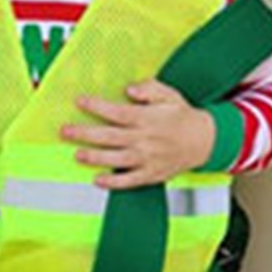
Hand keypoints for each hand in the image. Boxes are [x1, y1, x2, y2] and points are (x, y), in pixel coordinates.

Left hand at [64, 80, 215, 188]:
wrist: (205, 141)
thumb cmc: (182, 117)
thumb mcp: (169, 95)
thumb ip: (149, 88)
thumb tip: (130, 89)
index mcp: (147, 118)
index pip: (117, 112)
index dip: (97, 106)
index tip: (79, 101)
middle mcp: (144, 139)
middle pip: (110, 136)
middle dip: (85, 133)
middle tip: (65, 131)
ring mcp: (147, 158)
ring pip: (116, 159)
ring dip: (95, 157)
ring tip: (77, 154)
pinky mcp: (151, 174)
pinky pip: (130, 181)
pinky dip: (114, 182)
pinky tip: (97, 180)